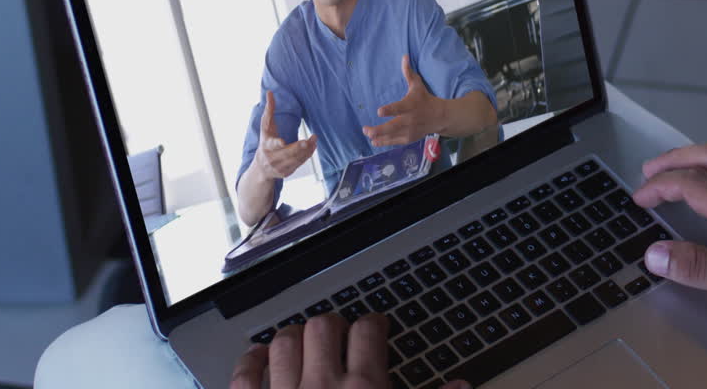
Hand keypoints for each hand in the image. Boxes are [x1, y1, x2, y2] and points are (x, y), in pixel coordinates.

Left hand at [229, 313, 470, 388]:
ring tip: (303, 341)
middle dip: (334, 325)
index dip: (374, 323)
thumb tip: (461, 387)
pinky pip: (244, 375)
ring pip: (285, 342)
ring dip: (294, 336)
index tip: (374, 326)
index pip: (368, 331)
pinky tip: (260, 360)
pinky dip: (251, 362)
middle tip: (340, 334)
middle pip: (324, 327)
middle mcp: (322, 387)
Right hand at [256, 90, 317, 178]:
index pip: (272, 145)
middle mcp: (272, 158)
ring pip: (296, 158)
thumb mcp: (265, 127)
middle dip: (299, 147)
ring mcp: (279, 167)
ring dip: (307, 149)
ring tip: (314, 139)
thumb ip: (269, 110)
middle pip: (288, 153)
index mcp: (266, 146)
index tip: (282, 142)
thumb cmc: (265, 142)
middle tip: (309, 140)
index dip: (277, 144)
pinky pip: (299, 163)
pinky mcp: (286, 172)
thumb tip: (270, 92)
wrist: (261, 169)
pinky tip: (312, 147)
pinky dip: (307, 155)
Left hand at [363, 55, 445, 146]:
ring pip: (392, 136)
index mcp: (410, 105)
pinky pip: (395, 141)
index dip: (390, 110)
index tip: (379, 112)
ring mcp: (410, 130)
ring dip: (378, 137)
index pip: (399, 108)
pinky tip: (374, 141)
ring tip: (368, 135)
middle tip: (365, 129)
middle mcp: (410, 119)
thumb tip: (404, 56)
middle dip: (378, 129)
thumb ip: (408, 73)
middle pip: (393, 126)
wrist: (440, 117)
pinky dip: (384, 142)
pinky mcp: (410, 138)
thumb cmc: (425, 99)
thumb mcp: (418, 85)